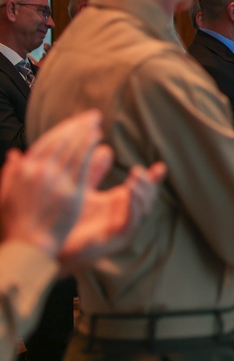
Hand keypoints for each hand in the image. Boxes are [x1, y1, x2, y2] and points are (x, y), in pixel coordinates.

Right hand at [0, 110, 103, 256]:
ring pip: (73, 149)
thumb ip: (11, 173)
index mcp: (23, 170)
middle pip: (61, 141)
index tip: (73, 123)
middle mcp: (38, 171)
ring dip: (86, 133)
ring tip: (96, 125)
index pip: (46, 143)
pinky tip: (97, 140)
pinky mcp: (71, 192)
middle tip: (92, 116)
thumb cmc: (18, 223)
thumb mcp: (7, 194)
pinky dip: (89, 148)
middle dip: (78, 126)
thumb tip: (14, 154)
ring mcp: (55, 180)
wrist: (29, 244)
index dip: (62, 130)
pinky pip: (82, 164)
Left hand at [59, 160, 166, 269]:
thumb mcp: (82, 188)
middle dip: (149, 186)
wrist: (51, 244)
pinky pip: (131, 224)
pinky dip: (133, 209)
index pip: (142, 189)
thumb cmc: (66, 218)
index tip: (160, 166)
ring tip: (135, 180)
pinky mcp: (115, 240)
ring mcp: (122, 229)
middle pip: (147, 200)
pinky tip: (129, 195)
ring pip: (142, 212)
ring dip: (142, 195)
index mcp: (120, 204)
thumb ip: (94, 171)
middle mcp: (125, 216)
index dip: (153, 179)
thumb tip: (106, 148)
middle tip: (140, 171)